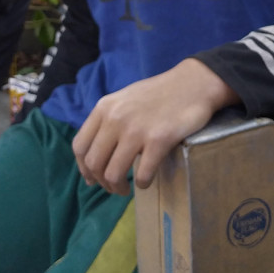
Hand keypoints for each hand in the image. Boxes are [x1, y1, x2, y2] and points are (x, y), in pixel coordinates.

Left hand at [71, 58, 237, 195]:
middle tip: (114, 187)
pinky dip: (142, 183)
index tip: (93, 178)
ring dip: (118, 188)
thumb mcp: (125, 99)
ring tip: (126, 189)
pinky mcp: (158, 140)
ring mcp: (136, 130)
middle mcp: (115, 119)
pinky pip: (142, 174)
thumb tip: (96, 151)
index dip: (83, 168)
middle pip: (94, 164)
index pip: (80, 146)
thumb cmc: (160, 93)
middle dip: (102, 182)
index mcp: (104, 108)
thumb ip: (109, 119)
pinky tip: (146, 180)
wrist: (193, 83)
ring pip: (113, 173)